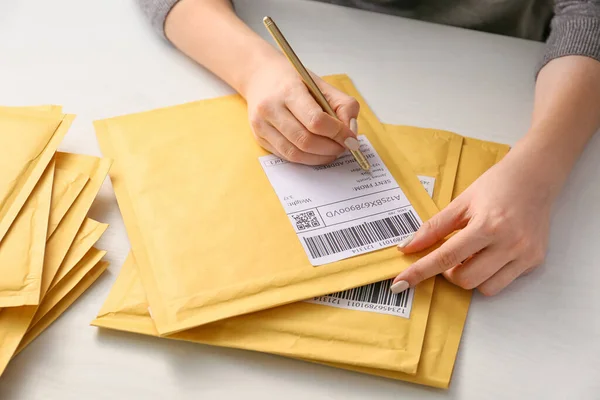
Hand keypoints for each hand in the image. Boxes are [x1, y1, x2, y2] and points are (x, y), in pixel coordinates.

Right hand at [244, 57, 359, 164]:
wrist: (260, 76)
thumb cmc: (293, 80)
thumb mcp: (321, 84)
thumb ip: (343, 105)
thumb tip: (351, 133)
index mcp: (288, 90)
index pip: (316, 121)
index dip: (337, 133)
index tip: (351, 139)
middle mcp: (270, 108)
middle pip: (306, 141)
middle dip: (330, 148)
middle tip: (343, 147)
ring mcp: (261, 125)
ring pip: (295, 153)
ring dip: (320, 158)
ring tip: (332, 151)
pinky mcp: (259, 138)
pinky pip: (286, 156)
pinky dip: (306, 158)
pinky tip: (316, 152)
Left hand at [392, 147, 555, 295]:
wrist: (535, 177)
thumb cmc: (496, 186)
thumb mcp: (460, 202)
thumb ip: (433, 228)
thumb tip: (407, 247)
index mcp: (487, 225)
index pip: (445, 257)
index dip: (420, 272)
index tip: (401, 283)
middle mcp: (509, 243)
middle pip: (465, 279)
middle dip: (449, 273)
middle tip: (451, 254)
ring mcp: (525, 255)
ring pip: (485, 288)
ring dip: (471, 276)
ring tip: (473, 254)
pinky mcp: (535, 261)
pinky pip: (504, 282)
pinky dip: (490, 274)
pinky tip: (492, 253)